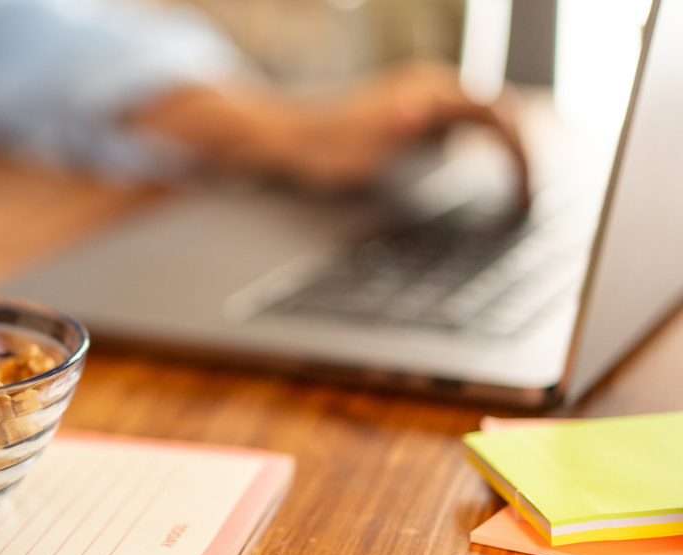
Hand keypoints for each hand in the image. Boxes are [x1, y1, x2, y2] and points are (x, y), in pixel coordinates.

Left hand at [134, 59, 528, 206]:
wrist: (286, 139)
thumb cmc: (321, 149)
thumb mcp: (362, 148)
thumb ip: (398, 128)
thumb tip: (418, 109)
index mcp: (428, 91)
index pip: (500, 119)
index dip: (523, 158)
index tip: (528, 195)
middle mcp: (433, 86)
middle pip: (504, 116)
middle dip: (527, 156)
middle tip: (535, 201)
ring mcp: (428, 97)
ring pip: (492, 119)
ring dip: (513, 152)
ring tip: (526, 192)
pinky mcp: (421, 113)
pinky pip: (473, 126)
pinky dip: (492, 150)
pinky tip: (497, 178)